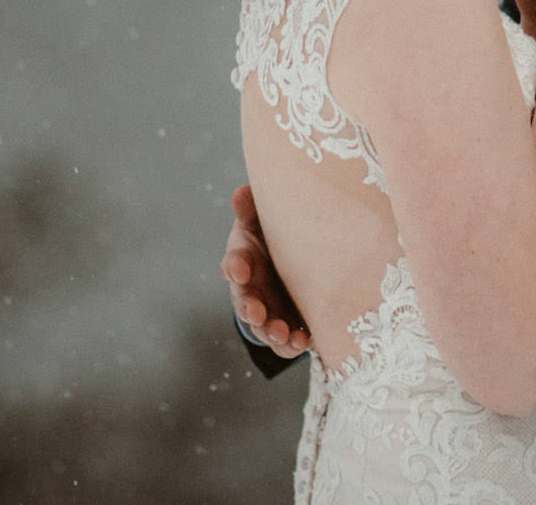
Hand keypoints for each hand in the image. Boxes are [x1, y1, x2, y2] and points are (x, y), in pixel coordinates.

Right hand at [220, 184, 308, 356]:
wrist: (289, 262)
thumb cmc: (271, 237)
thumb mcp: (259, 221)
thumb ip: (251, 209)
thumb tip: (242, 190)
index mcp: (244, 260)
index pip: (234, 263)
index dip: (234, 266)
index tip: (239, 269)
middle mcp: (251, 289)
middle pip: (245, 301)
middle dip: (250, 307)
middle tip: (256, 312)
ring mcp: (268, 310)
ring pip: (264, 326)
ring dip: (271, 331)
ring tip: (281, 333)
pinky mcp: (286, 325)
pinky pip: (285, 340)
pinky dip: (291, 344)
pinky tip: (302, 343)